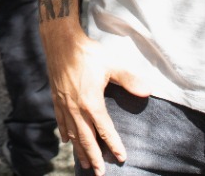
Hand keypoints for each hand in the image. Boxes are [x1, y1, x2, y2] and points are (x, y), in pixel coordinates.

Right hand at [43, 26, 146, 173]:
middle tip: (99, 173)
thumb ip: (129, 79)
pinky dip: (65, 133)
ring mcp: (64, 105)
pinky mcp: (56, 98)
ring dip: (79, 150)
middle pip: (87, 139)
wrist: (60, 42)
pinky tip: (67, 140)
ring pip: (73, 134)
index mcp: (91, 103)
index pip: (105, 130)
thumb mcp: (112, 64)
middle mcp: (76, 108)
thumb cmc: (88, 53)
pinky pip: (60, 121)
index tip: (121, 157)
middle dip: (94, 157)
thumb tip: (148, 91)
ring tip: (84, 164)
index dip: (114, 145)